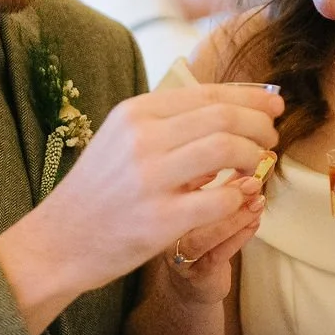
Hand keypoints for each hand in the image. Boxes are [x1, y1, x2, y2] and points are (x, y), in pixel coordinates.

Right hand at [2, 84, 280, 306]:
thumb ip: (168, 122)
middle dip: (259, 125)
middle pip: (224, 117)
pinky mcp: (160, 220)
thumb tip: (230, 105)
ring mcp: (150, 179)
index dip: (251, 96)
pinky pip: (220, 199)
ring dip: (253, 156)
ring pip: (226, 149)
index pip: (207, 94)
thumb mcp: (122, 139)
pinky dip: (238, 196)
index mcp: (135, 113)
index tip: (274, 104)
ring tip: (257, 165)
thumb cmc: (100, 190)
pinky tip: (237, 198)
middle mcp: (142, 139)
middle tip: (271, 138)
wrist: (59, 241)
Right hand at [160, 158, 270, 303]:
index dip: (210, 163)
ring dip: (236, 217)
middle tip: (254, 180)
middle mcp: (164, 227)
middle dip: (228, 192)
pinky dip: (240, 236)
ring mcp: (178, 252)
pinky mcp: (197, 273)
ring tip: (258, 202)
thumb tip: (255, 153)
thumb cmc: (202, 235)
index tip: (243, 153)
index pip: (179, 178)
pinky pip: (219, 254)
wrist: (191, 284)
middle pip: (189, 207)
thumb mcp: (209, 202)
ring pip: (204, 236)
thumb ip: (226, 180)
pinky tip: (254, 222)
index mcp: (162, 201)